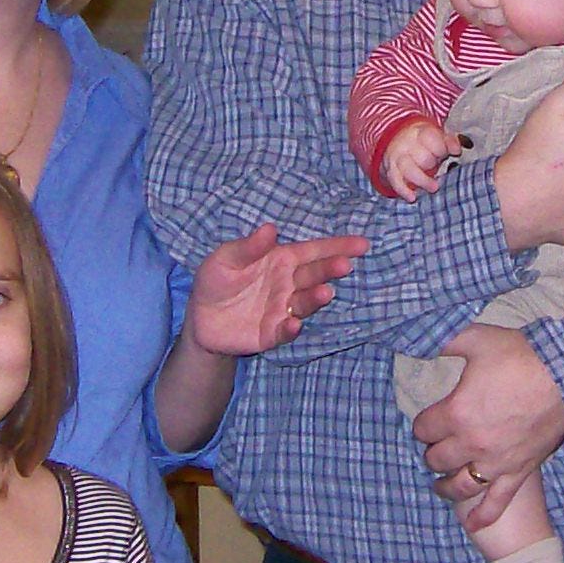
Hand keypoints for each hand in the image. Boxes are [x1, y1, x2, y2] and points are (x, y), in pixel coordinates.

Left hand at [185, 223, 367, 356]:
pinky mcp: (273, 333)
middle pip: (314, 274)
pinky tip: (294, 323)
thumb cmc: (216, 280)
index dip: (338, 247)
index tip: (362, 244)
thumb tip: (269, 229)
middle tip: (344, 266)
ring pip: (305, 302)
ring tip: (325, 292)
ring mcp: (283, 309)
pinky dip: (291, 328)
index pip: (314, 251)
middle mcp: (288, 283)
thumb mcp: (225, 259)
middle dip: (330, 269)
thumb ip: (247, 248)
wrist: (201, 318)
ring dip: (316, 298)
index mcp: (281, 259)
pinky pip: (285, 330)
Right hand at [379, 122, 463, 198]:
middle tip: (437, 167)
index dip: (442, 149)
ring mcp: (397, 157)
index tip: (449, 154)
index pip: (431, 139)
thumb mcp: (437, 137)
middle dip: (432, 165)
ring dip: (423, 181)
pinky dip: (404, 190)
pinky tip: (413, 198)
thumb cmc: (424, 143)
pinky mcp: (390, 170)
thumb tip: (457, 151)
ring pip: (409, 169)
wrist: (398, 142)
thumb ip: (450, 143)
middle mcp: (406, 143)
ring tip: (434, 188)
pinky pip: (395, 181)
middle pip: (422, 157)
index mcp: (420, 132)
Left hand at [412, 323, 563, 532]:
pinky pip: (497, 501)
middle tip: (436, 447)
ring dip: (445, 486)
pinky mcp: (518, 471)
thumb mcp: (477, 339)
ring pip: (459, 485)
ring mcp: (495, 462)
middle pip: (437, 459)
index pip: (423, 429)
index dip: (423, 425)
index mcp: (456, 413)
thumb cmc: (521, 356)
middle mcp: (471, 444)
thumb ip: (445, 339)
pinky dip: (482, 516)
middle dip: (432, 453)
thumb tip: (422, 337)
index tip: (428, 421)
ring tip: (440, 484)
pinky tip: (471, 525)